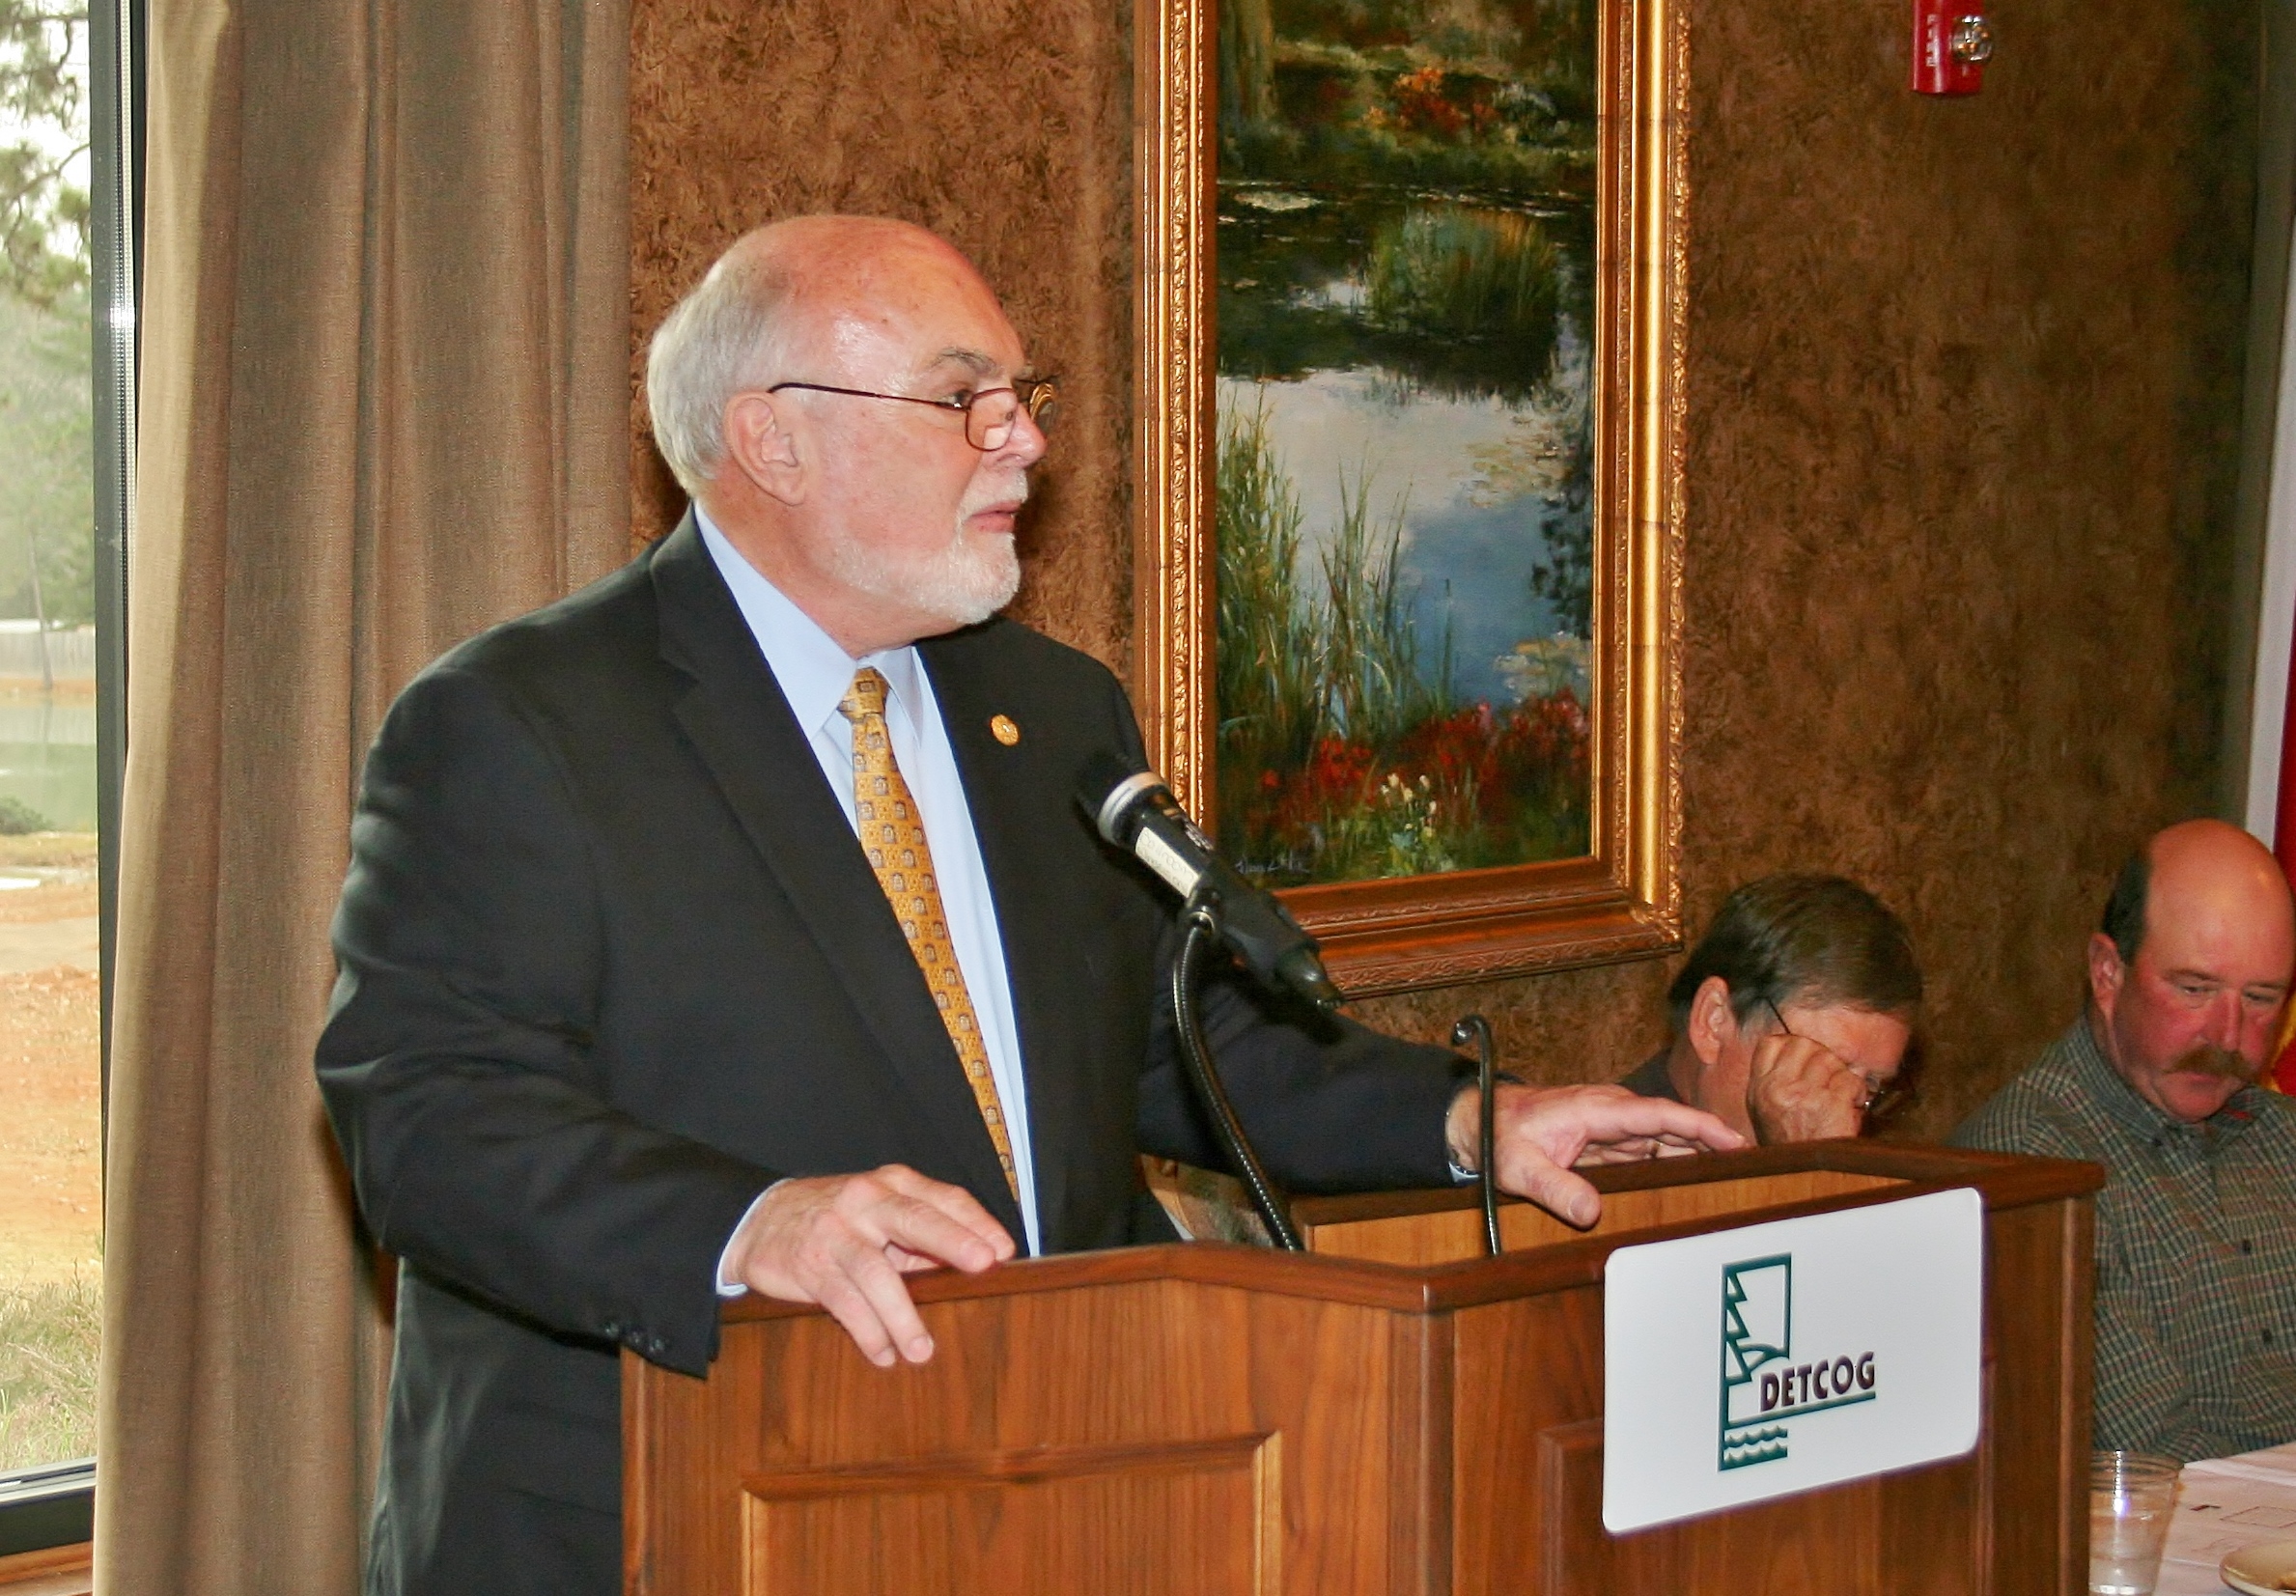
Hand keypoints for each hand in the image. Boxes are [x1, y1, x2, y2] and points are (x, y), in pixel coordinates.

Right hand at [723, 1164, 1014, 1366]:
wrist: (759, 1219)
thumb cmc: (836, 1219)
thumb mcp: (878, 1214)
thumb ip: (919, 1236)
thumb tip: (971, 1265)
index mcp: (892, 1185)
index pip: (943, 1198)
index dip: (975, 1222)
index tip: (1003, 1250)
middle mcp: (866, 1201)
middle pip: (915, 1219)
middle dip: (952, 1241)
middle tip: (982, 1264)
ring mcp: (837, 1231)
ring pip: (878, 1273)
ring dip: (903, 1316)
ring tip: (921, 1351)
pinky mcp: (810, 1264)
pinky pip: (845, 1301)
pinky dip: (868, 1331)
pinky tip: (882, 1353)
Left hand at [1446, 1083, 1745, 1228]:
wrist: (1478, 1120)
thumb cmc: (1498, 1137)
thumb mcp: (1520, 1167)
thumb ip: (1555, 1188)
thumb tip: (1593, 1213)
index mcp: (1596, 1110)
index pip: (1659, 1116)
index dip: (1699, 1127)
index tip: (1735, 1140)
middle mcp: (1610, 1113)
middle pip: (1672, 1125)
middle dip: (1713, 1141)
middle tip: (1756, 1167)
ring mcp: (1611, 1125)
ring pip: (1665, 1137)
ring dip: (1698, 1152)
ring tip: (1738, 1175)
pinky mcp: (1607, 1140)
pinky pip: (1650, 1147)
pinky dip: (1677, 1159)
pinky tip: (1698, 1178)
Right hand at [1745, 1032, 1867, 1143]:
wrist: (1804, 1180)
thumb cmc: (1789, 1149)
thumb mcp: (1765, 1113)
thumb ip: (1773, 1084)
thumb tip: (1795, 1053)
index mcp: (1759, 1089)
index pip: (1772, 1043)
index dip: (1793, 1044)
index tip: (1805, 1056)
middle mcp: (1777, 1088)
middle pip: (1804, 1044)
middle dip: (1822, 1055)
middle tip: (1828, 1074)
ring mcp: (1804, 1095)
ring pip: (1830, 1059)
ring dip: (1841, 1074)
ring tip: (1841, 1092)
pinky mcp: (1831, 1104)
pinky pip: (1850, 1079)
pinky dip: (1857, 1090)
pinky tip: (1852, 1103)